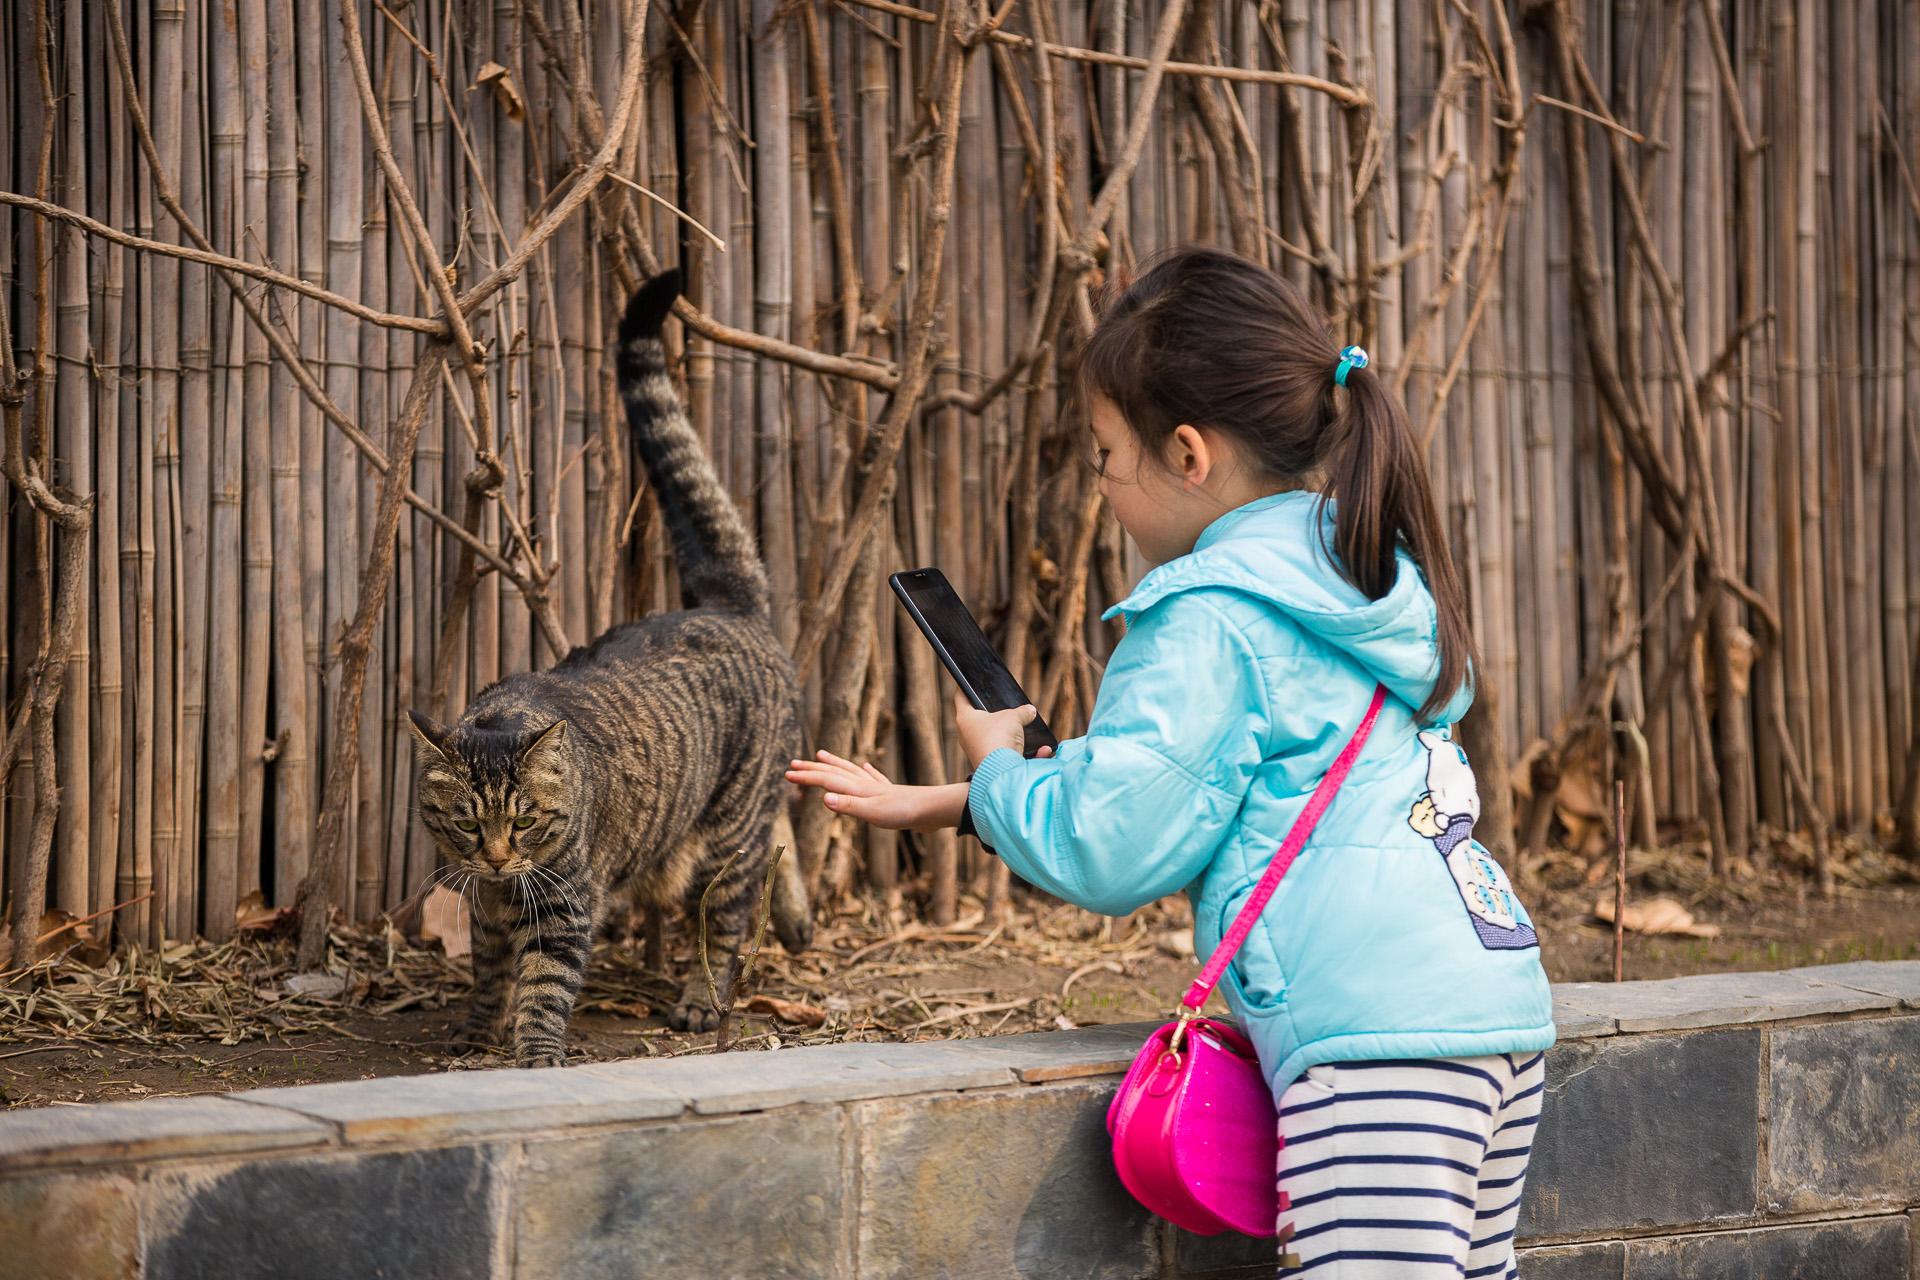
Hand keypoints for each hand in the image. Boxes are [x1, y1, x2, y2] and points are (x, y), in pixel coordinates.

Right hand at [785, 751, 940, 830]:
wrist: (932, 810)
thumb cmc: (903, 813)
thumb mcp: (873, 813)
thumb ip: (848, 806)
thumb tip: (822, 797)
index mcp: (858, 789)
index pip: (826, 780)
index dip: (806, 778)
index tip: (787, 774)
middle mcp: (865, 784)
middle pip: (835, 772)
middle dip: (813, 768)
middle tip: (793, 764)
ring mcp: (878, 787)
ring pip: (851, 771)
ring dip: (834, 764)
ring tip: (822, 755)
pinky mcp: (891, 793)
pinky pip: (873, 778)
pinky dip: (866, 772)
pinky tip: (867, 768)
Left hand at [953, 692, 1050, 767]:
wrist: (1001, 772)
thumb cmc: (999, 737)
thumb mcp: (1013, 717)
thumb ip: (1022, 711)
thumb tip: (1030, 711)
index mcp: (965, 718)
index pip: (961, 697)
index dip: (965, 686)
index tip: (968, 681)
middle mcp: (967, 735)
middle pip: (979, 719)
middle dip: (993, 713)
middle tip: (1004, 704)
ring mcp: (978, 750)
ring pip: (995, 738)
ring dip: (1011, 734)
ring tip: (1026, 726)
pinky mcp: (990, 764)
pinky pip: (1009, 754)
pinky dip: (1025, 753)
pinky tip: (1044, 750)